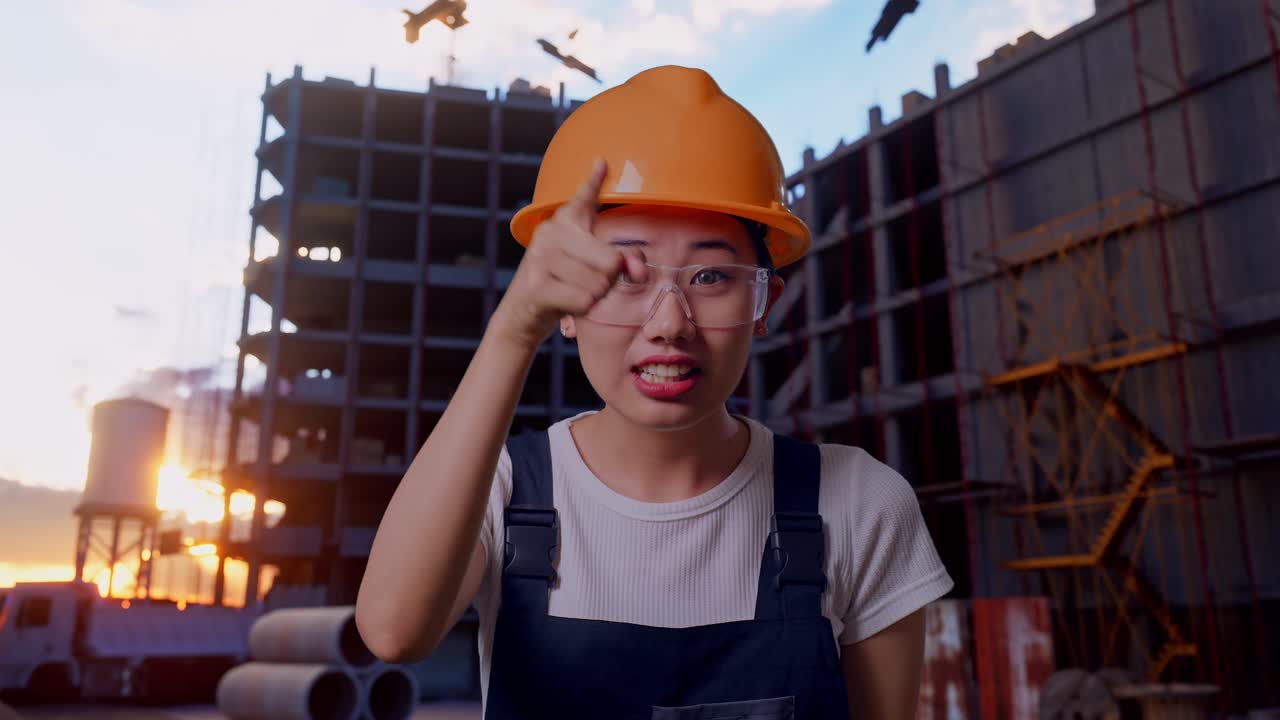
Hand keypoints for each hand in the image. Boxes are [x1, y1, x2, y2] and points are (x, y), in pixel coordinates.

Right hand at [490, 159, 646, 348]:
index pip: (584, 199)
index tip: (602, 163)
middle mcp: (549, 233)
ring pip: (601, 285)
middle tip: (584, 282)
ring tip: (571, 291)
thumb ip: (623, 263)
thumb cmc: (561, 286)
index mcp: (562, 222)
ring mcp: (541, 259)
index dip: (593, 182)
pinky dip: (582, 309)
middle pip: (613, 261)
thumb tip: (640, 271)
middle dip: (608, 281)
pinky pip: (586, 301)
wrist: (520, 316)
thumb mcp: (591, 268)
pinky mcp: (538, 287)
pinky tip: (564, 304)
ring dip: (593, 297)